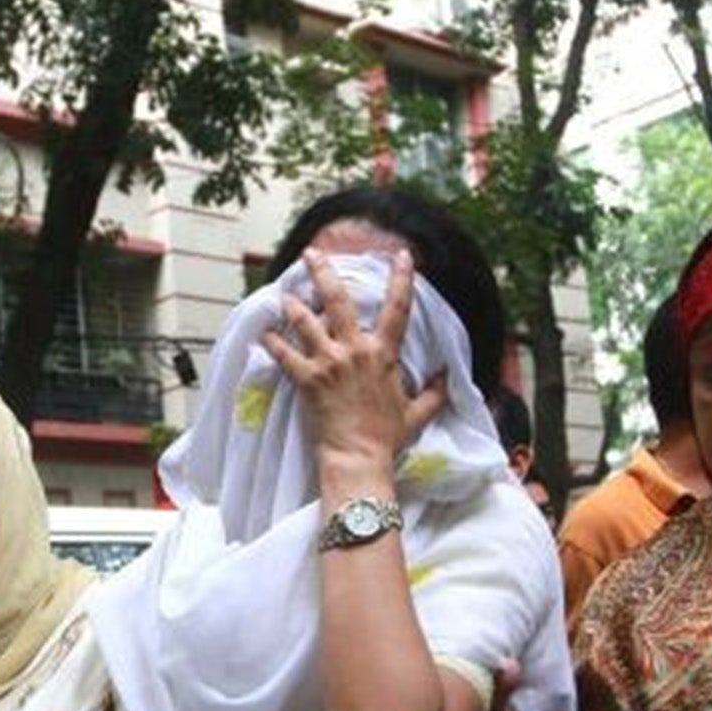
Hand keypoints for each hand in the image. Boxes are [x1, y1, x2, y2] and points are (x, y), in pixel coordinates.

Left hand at [263, 249, 445, 475]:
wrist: (359, 456)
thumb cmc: (387, 436)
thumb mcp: (418, 413)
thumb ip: (435, 393)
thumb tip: (448, 377)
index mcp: (383, 353)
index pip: (398, 308)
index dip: (402, 279)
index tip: (401, 255)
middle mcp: (354, 350)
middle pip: (338, 300)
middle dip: (323, 272)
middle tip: (311, 254)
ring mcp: (328, 362)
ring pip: (306, 321)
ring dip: (293, 305)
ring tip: (284, 295)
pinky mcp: (307, 379)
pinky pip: (284, 354)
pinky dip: (272, 343)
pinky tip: (263, 334)